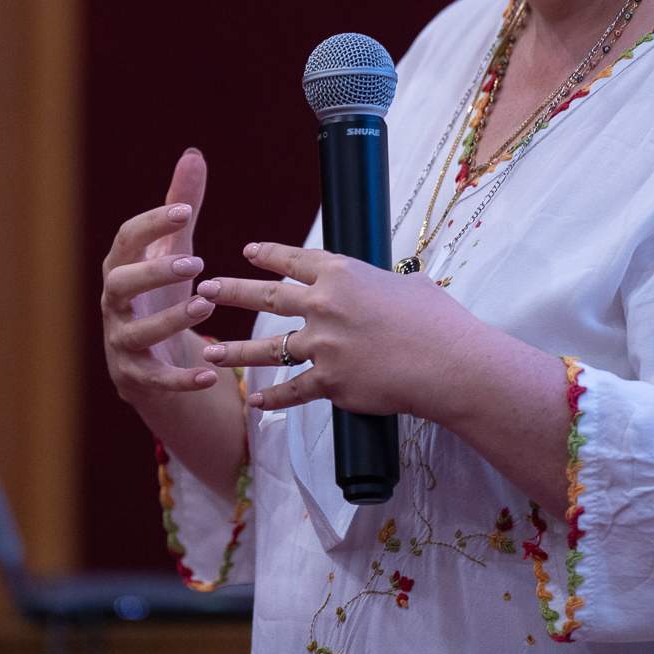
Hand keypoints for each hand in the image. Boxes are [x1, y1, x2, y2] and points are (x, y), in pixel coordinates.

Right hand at [100, 148, 221, 400]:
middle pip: (119, 286)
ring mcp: (122, 342)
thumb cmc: (161, 292)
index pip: (126, 241)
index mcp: (122, 268)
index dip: (152, 224)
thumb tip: (193, 155)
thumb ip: (181, 205)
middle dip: (153, 273)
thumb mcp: (174, 249)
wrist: (151, 356)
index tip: (185, 211)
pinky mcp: (137, 377)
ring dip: (169, 320)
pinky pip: (155, 379)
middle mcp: (115, 305)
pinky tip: (212, 372)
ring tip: (206, 305)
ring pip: (135, 334)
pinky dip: (180, 378)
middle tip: (194, 262)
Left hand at [193, 240, 485, 417]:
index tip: (247, 251)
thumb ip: (384, 286)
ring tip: (208, 351)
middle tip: (204, 289)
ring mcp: (324, 345)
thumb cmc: (439, 321)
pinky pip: (293, 391)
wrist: (449, 362)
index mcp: (343, 273)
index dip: (269, 255)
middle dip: (232, 291)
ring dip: (235, 350)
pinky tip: (254, 402)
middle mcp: (325, 305)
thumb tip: (386, 287)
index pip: (295, 260)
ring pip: (269, 348)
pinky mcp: (330, 383)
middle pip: (268, 297)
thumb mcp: (409, 286)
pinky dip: (272, 400)